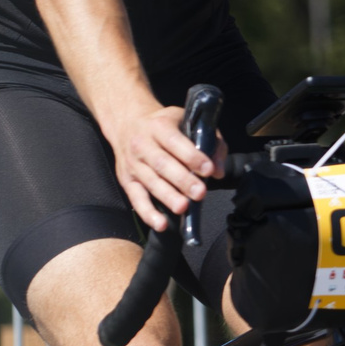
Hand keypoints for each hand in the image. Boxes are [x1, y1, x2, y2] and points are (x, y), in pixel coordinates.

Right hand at [108, 102, 217, 230]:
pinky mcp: (126, 180)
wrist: (127, 123)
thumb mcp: (187, 122)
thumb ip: (210, 142)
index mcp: (159, 127)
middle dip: (182, 180)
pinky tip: (161, 223)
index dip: (192, 156)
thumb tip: (218, 170)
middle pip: (162, 164)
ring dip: (168, 197)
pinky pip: (136, 199)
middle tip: (200, 193)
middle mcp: (142, 145)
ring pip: (150, 182)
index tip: (208, 169)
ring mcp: (133, 164)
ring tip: (183, 207)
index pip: (175, 142)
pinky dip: (148, 213)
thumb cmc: (164, 125)